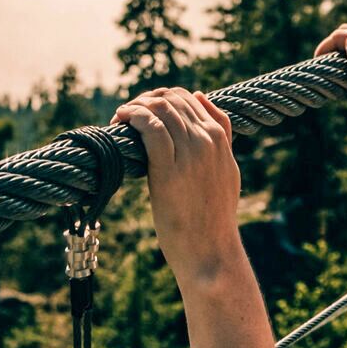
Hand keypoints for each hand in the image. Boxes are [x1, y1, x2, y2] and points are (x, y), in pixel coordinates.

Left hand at [114, 88, 243, 286]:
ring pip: (159, 109)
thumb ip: (221, 133)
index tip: (142, 111)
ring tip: (120, 119)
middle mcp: (206, 140)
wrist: (210, 251)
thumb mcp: (227, 168)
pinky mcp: (169, 170)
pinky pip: (150, 128)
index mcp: (219, 138)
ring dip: (134, 107)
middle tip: (127, 115)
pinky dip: (132, 116)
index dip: (159, 99)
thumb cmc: (213, 215)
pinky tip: (120, 122)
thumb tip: (201, 96)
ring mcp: (190, 154)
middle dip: (144, 100)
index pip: (186, 98)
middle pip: (170, 100)